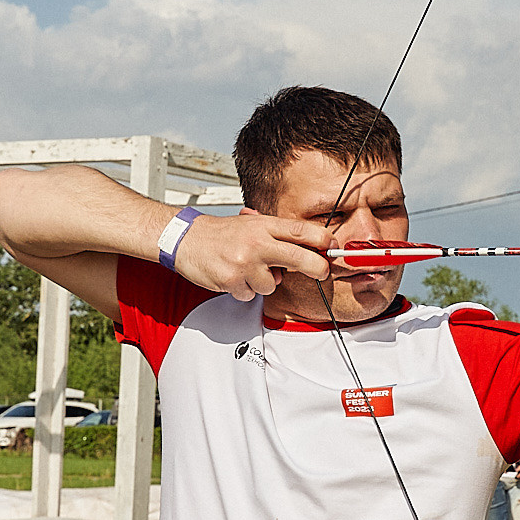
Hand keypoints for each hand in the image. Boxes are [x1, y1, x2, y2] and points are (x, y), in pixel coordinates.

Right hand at [174, 209, 334, 301]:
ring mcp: (244, 263)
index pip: (300, 230)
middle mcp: (256, 242)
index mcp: (263, 225)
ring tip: (247, 270)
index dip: (322, 240)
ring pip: (273, 285)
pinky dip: (244, 290)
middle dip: (317, 267)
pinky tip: (234, 277)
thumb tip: (306, 247)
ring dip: (263, 282)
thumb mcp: (250, 224)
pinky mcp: (232, 281)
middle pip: (300, 258)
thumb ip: (275, 234)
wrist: (186, 239)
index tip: (333, 247)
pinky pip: (251, 295)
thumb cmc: (220, 233)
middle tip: (322, 272)